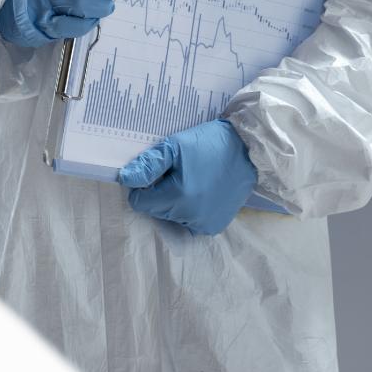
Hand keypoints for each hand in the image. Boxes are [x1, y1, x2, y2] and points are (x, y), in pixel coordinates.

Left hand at [118, 120, 257, 235]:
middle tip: (176, 172)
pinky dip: (189, 209)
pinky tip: (201, 190)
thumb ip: (148, 165)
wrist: (247, 150)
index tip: (157, 171)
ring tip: (191, 179)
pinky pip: (189, 222)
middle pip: (155, 210)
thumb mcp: (174, 146)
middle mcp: (190, 217)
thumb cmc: (208, 144)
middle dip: (159, 192)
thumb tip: (125, 179)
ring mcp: (204, 225)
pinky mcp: (215, 227)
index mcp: (177, 197)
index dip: (143, 185)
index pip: (140, 202)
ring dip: (174, 202)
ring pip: (172, 217)